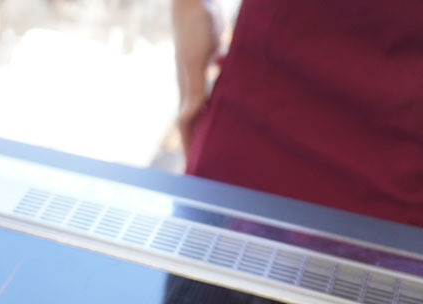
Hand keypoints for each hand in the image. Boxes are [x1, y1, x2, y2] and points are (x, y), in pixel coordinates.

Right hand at [173, 0, 223, 154]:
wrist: (195, 1)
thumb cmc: (195, 28)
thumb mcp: (196, 61)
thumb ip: (194, 90)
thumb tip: (188, 119)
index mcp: (187, 90)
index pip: (186, 126)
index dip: (190, 147)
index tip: (196, 168)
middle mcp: (193, 85)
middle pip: (197, 118)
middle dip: (203, 138)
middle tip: (214, 158)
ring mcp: (201, 72)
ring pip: (208, 103)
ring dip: (214, 119)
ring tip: (226, 134)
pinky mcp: (210, 60)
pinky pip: (217, 85)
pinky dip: (224, 95)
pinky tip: (236, 94)